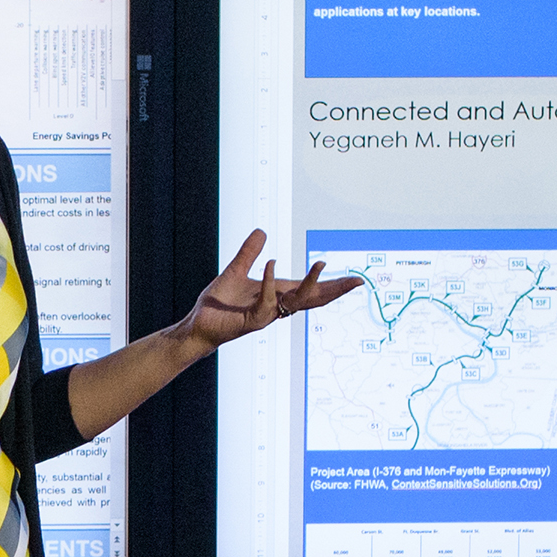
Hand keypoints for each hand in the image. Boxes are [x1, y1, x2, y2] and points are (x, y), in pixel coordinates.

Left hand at [174, 230, 363, 351]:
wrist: (199, 325)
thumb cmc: (218, 305)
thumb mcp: (236, 271)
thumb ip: (249, 253)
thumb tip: (261, 232)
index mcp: (277, 295)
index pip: (311, 291)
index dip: (333, 285)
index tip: (356, 279)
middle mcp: (276, 307)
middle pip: (313, 299)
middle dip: (335, 290)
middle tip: (357, 281)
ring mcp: (266, 315)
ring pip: (295, 302)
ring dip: (309, 284)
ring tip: (320, 264)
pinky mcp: (251, 321)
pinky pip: (266, 301)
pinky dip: (269, 283)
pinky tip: (271, 264)